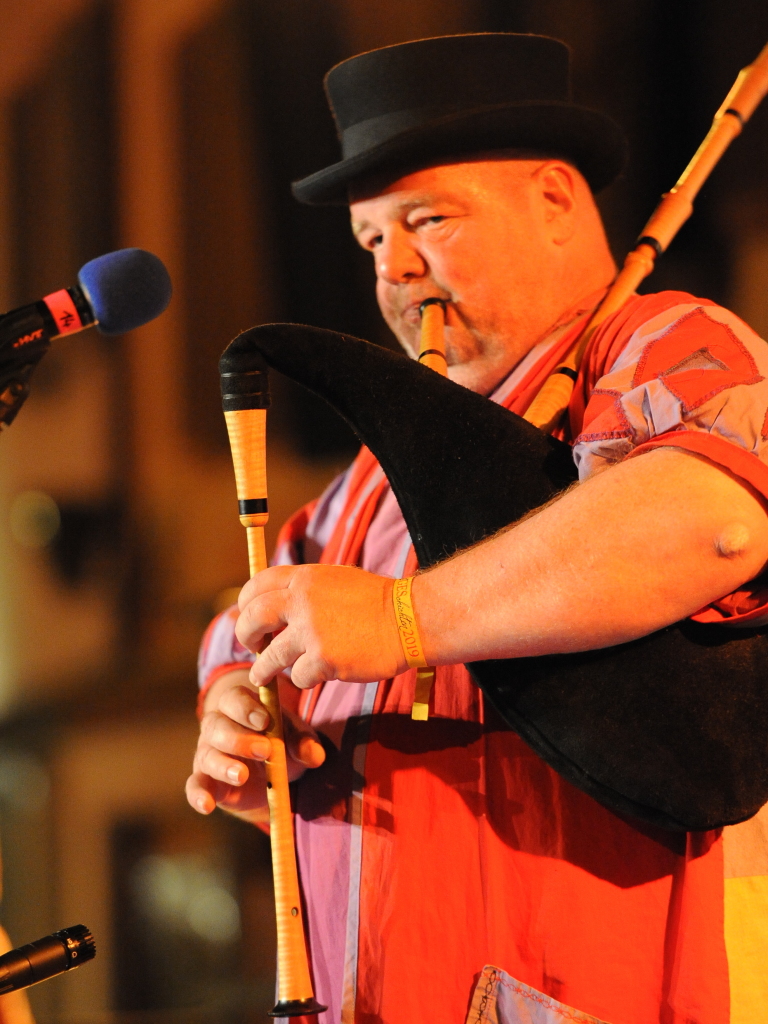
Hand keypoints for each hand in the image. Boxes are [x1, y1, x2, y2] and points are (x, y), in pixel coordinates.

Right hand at [186, 669, 324, 824]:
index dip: (246, 708)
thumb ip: (305, 744)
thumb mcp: (297, 740)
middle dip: (239, 739)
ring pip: (207, 755)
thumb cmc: (283, 744)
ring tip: (242, 776)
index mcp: (241, 707)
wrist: (270, 773)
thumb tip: (313, 755)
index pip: (234, 699)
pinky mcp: (205, 780)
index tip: (264, 721)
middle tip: (265, 750)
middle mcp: (218, 726)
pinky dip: (197, 795)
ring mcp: (208, 753)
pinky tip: (207, 805)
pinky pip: (194, 785)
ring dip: (223, 765)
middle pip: (217, 726)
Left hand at [236, 564, 406, 689]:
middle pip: (252, 618)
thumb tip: (277, 602)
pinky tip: (317, 675)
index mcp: (305, 578)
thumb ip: (306, 589)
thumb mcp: (337, 579)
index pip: (257, 585)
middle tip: (250, 645)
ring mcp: (311, 631)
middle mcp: (302, 601)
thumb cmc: (378, 601)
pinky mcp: (324, 659)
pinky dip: (305, 679)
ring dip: (263, 669)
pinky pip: (298, 677)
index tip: (246, 616)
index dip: (246, 603)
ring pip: (269, 656)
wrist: (410, 619)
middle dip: (244, 635)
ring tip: (261, 676)